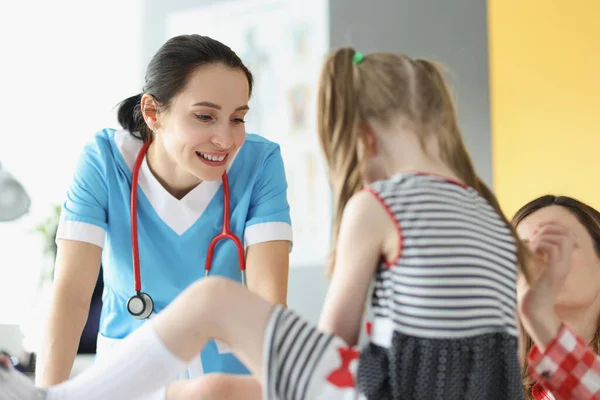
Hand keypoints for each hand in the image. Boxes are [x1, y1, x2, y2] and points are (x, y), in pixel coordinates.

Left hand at [517, 222, 573, 349]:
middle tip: (534, 237)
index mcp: (562, 260)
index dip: (553, 225)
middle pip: (567, 233)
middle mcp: (565, 263)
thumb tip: (526, 236)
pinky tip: (532, 252)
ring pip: (562, 239)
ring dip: (544, 237)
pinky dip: (540, 245)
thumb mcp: (531, 265)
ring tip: (533, 246)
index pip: (568, 233)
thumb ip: (533, 252)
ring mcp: (561, 268)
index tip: (536, 229)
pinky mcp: (554, 273)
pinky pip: (553, 249)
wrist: (531, 309)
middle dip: (549, 228)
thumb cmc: (527, 288)